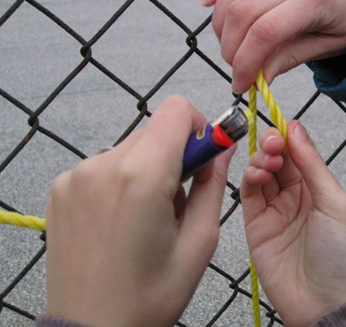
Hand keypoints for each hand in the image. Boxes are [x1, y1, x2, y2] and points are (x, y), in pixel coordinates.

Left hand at [45, 96, 234, 326]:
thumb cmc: (148, 296)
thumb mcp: (199, 242)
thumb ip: (213, 185)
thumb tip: (222, 149)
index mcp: (140, 177)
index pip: (176, 111)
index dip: (199, 127)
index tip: (204, 157)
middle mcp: (101, 165)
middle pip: (155, 130)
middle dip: (176, 155)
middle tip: (179, 199)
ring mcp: (76, 175)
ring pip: (131, 148)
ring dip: (149, 169)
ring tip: (149, 215)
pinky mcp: (62, 187)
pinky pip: (106, 165)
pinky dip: (123, 180)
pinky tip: (124, 218)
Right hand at [201, 0, 345, 93]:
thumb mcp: (326, 50)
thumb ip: (290, 59)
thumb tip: (257, 78)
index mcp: (314, 0)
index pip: (266, 31)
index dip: (246, 62)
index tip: (241, 85)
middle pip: (242, 11)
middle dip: (231, 49)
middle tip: (239, 72)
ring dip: (221, 25)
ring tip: (231, 49)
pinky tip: (207, 4)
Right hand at [240, 120, 345, 325]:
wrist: (320, 302)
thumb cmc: (337, 256)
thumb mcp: (334, 203)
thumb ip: (313, 165)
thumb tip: (297, 128)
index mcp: (316, 187)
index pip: (298, 153)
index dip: (289, 137)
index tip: (283, 128)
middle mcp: (293, 194)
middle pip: (277, 158)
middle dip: (272, 144)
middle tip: (273, 144)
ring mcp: (272, 207)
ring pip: (259, 171)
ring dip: (260, 159)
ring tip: (267, 162)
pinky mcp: (255, 222)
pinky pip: (247, 192)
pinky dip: (249, 177)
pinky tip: (257, 173)